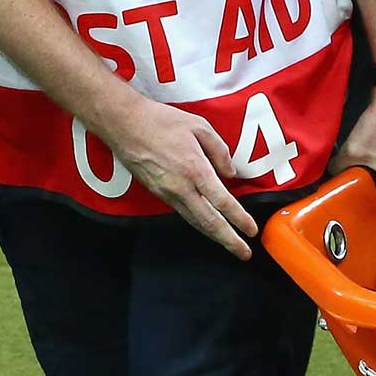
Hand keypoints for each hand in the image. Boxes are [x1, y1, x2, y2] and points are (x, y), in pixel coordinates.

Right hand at [101, 95, 258, 259]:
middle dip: (228, 240)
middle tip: (243, 254)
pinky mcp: (156, 192)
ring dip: (213, 234)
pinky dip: (197, 222)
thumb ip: (220, 151)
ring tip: (228, 244)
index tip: (251, 231)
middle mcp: (180, 187)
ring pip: (194, 220)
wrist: (123, 125)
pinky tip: (206, 225)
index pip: (222, 202)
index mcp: (195, 170)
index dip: (239, 219)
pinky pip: (182, 212)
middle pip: (208, 221)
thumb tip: (231, 173)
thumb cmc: (161, 121)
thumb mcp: (200, 127)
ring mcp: (166, 192)